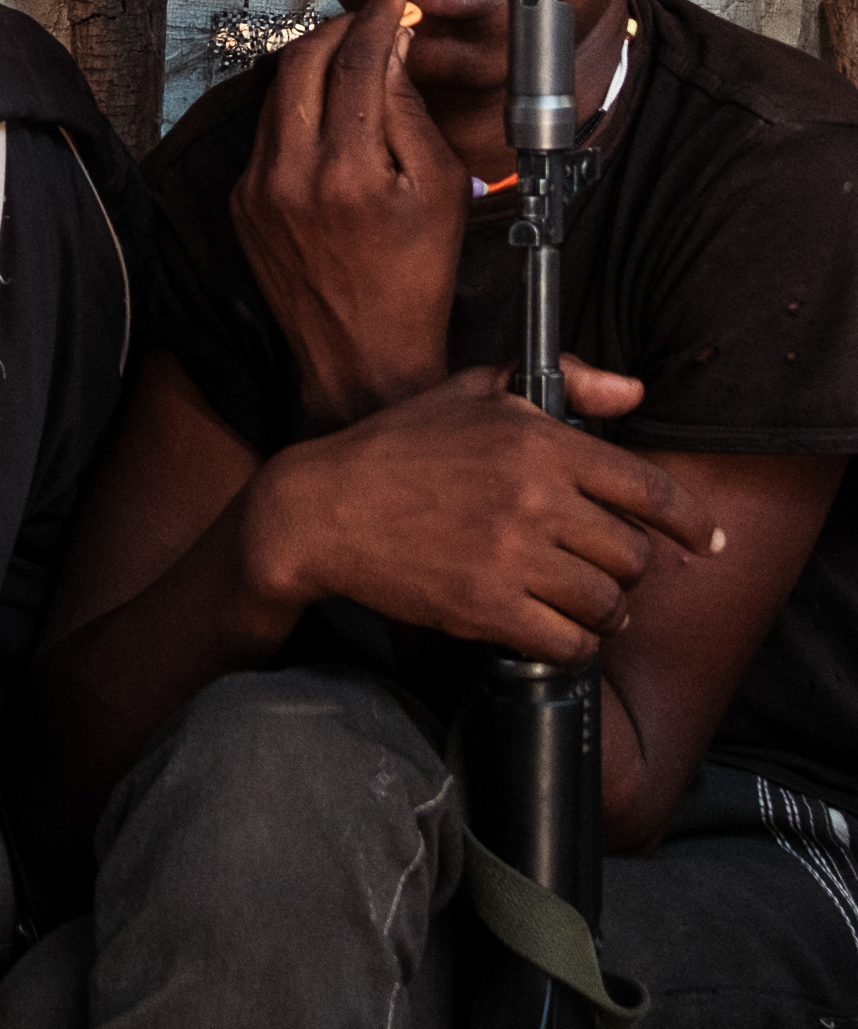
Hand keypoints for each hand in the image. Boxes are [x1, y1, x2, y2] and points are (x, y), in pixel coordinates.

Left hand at [231, 0, 469, 427]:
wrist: (363, 355)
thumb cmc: (414, 279)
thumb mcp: (439, 189)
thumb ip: (410, 110)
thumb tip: (391, 47)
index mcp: (347, 171)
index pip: (356, 60)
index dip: (379, 20)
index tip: (396, 3)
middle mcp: (290, 174)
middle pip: (300, 60)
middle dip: (338, 28)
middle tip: (371, 22)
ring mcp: (257, 190)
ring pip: (276, 92)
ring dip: (314, 63)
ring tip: (353, 58)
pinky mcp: (243, 204)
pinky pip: (267, 132)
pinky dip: (298, 108)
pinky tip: (330, 113)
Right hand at [243, 363, 722, 663]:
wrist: (322, 508)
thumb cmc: (398, 446)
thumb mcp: (476, 390)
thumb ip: (566, 382)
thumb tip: (633, 390)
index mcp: (539, 441)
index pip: (648, 488)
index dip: (690, 523)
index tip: (705, 542)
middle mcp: (534, 497)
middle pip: (632, 554)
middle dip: (628, 569)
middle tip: (609, 572)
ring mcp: (510, 555)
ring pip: (605, 603)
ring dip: (605, 612)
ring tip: (589, 607)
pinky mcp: (484, 607)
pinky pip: (565, 642)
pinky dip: (573, 646)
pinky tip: (557, 633)